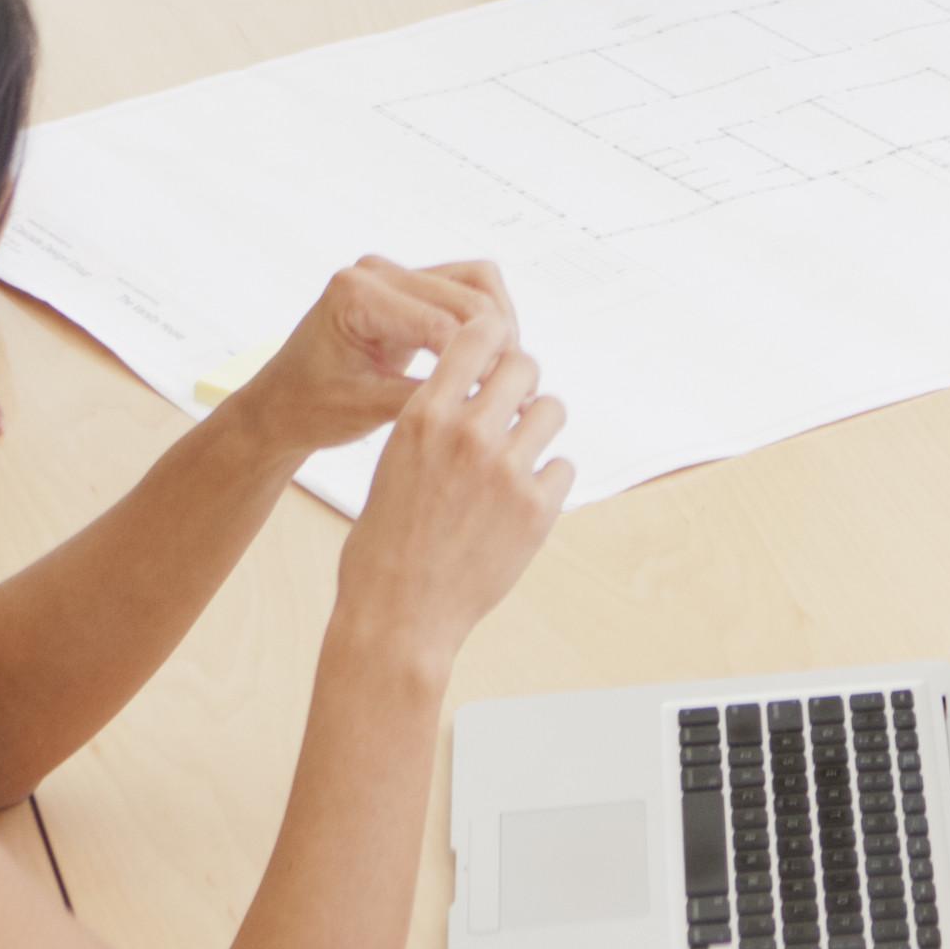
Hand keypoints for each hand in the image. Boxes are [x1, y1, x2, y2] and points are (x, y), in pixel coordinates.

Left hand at [225, 256, 511, 460]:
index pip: (442, 323)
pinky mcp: (410, 283)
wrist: (283, 402)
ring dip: (501, 325)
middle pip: (468, 295)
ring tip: (507, 374)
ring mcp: (393, 272)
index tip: (505, 403)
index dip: (481, 363)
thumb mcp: (367, 410)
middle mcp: (375, 271)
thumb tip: (487, 396)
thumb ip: (426, 396)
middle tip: (517, 393)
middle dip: (499, 343)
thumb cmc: (313, 409)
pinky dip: (489, 320)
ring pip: (478, 282)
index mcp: (355, 295)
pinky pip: (467, 288)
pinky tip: (492, 361)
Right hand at [337, 298, 572, 659]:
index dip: (493, 340)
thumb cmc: (385, 538)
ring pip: (552, 410)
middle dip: (522, 381)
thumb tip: (481, 386)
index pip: (477, 334)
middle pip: (525, 364)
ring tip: (520, 453)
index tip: (493, 359)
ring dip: (539, 425)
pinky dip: (549, 479)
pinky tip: (523, 498)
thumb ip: (436, 418)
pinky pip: (564, 466)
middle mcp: (469, 434)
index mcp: (425, 415)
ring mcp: (508, 471)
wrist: (397, 614)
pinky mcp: (537, 510)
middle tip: (513, 406)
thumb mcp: (394, 459)